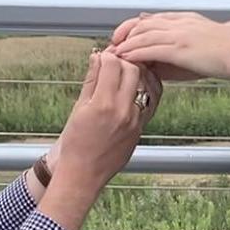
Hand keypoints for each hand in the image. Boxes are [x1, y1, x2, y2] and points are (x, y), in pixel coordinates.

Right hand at [54, 51, 152, 190]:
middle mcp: (124, 111)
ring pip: (147, 82)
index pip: (113, 64)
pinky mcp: (142, 127)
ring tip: (125, 70)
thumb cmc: (76, 145)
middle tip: (113, 61)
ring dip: (137, 71)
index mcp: (103, 105)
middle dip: (123, 60)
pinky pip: (153, 99)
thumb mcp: (78, 109)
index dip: (106, 56)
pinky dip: (147, 86)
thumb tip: (96, 57)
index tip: (100, 57)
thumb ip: (91, 81)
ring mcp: (136, 120)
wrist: (84, 174)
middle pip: (133, 69)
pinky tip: (136, 85)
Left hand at [111, 12, 229, 82]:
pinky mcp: (179, 48)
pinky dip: (134, 53)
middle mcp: (179, 23)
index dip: (135, 26)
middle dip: (125, 32)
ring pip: (143, 35)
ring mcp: (179, 34)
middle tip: (113, 44)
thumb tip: (164, 53)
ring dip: (126, 44)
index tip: (124, 35)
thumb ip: (182, 42)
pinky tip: (125, 58)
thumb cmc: (228, 52)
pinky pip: (150, 49)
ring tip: (114, 53)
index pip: (153, 18)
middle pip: (143, 23)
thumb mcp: (201, 41)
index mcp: (185, 19)